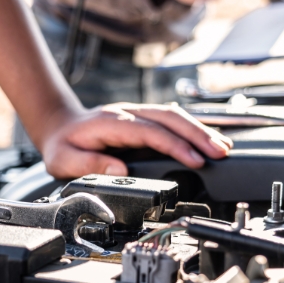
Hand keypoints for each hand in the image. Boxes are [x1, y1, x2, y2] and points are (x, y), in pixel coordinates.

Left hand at [38, 103, 232, 178]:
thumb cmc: (63, 145)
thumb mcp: (64, 160)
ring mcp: (137, 113)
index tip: (194, 160)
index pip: (151, 131)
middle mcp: (128, 113)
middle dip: (198, 134)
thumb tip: (118, 169)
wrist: (59, 125)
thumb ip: (88, 164)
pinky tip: (209, 139)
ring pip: (175, 115)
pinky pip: (172, 119)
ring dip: (200, 130)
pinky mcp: (143, 118)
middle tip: (220, 153)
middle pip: (170, 117)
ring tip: (223, 148)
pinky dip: (193, 128)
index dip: (175, 145)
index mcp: (111, 123)